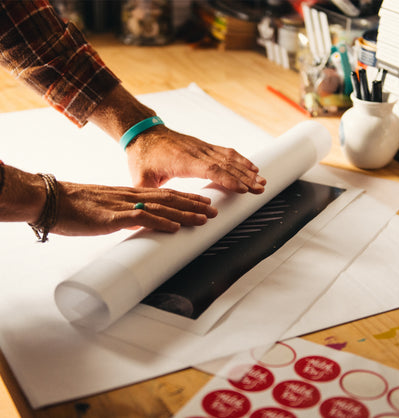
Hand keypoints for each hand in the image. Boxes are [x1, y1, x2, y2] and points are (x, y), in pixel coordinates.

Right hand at [52, 182, 217, 235]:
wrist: (50, 200)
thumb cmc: (75, 206)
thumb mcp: (106, 209)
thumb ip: (123, 215)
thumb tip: (136, 224)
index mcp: (130, 194)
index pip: (164, 194)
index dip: (186, 198)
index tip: (203, 202)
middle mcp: (130, 196)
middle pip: (169, 198)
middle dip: (194, 205)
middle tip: (214, 210)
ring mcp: (122, 205)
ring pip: (161, 207)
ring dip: (184, 213)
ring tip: (204, 218)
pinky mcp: (111, 217)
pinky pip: (140, 218)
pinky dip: (160, 222)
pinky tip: (175, 227)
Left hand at [126, 125, 266, 192]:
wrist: (143, 133)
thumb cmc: (142, 156)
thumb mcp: (139, 178)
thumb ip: (146, 196)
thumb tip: (148, 215)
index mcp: (182, 161)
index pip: (210, 169)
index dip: (228, 179)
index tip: (243, 188)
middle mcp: (196, 152)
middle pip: (225, 164)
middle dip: (244, 177)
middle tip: (260, 188)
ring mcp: (201, 148)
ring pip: (229, 157)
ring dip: (246, 169)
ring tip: (261, 180)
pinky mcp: (204, 147)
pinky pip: (226, 152)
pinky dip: (240, 159)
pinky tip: (251, 167)